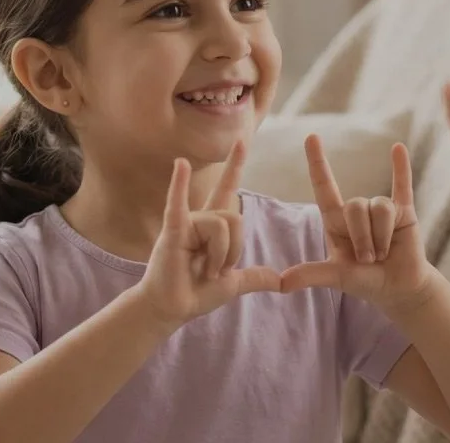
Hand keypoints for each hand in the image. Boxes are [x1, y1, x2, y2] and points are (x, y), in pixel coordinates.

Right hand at [135, 142, 281, 326]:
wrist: (171, 309)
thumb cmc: (194, 292)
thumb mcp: (232, 284)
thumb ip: (254, 277)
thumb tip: (278, 281)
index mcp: (214, 226)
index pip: (228, 189)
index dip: (235, 166)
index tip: (242, 141)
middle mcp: (201, 218)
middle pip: (235, 218)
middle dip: (233, 250)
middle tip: (216, 271)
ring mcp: (186, 222)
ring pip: (221, 225)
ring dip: (218, 256)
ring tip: (203, 270)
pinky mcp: (173, 231)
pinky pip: (178, 204)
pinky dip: (178, 184)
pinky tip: (179, 163)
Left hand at [281, 137, 437, 314]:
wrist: (398, 288)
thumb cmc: (364, 281)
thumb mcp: (336, 277)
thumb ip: (311, 274)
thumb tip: (280, 283)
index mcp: (335, 221)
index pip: (324, 186)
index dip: (318, 162)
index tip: (311, 137)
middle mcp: (356, 211)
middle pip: (356, 206)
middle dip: (364, 238)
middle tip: (369, 260)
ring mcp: (381, 209)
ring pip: (380, 208)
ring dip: (382, 237)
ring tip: (384, 253)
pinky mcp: (404, 212)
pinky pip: (402, 185)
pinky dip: (401, 168)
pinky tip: (398, 148)